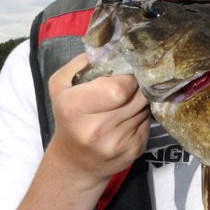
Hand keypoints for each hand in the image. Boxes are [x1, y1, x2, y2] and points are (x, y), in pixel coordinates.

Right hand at [46, 54, 150, 184]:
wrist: (75, 162)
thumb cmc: (68, 117)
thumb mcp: (61, 86)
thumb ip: (82, 63)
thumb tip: (110, 47)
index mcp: (74, 108)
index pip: (118, 88)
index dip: (127, 78)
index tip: (126, 73)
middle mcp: (96, 129)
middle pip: (136, 97)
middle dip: (138, 86)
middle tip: (133, 83)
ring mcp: (116, 143)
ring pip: (144, 109)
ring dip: (140, 101)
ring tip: (127, 101)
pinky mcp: (133, 152)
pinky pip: (148, 124)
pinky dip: (141, 117)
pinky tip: (129, 118)